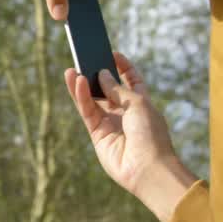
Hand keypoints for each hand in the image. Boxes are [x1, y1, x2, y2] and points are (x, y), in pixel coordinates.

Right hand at [64, 52, 198, 221]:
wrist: (148, 168)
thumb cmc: (151, 135)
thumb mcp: (138, 103)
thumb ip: (116, 89)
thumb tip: (102, 75)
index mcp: (141, 103)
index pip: (132, 80)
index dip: (123, 67)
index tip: (112, 53)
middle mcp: (124, 112)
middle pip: (107, 89)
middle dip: (97, 74)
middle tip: (85, 58)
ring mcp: (110, 123)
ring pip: (93, 100)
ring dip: (82, 85)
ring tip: (72, 69)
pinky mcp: (97, 134)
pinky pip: (87, 111)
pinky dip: (81, 97)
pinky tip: (77, 82)